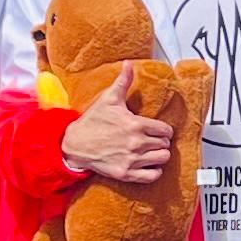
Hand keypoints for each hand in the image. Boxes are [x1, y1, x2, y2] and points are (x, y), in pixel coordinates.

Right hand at [60, 69, 172, 184]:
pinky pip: (152, 176)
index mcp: (136, 124)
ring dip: (159, 155)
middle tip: (153, 140)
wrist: (75, 144)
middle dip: (161, 142)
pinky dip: (154, 171)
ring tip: (152, 151)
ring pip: (162, 159)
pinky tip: (148, 164)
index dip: (164, 130)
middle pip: (165, 145)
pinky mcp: (126, 173)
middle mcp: (136, 143)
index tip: (158, 130)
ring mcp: (131, 159)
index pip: (166, 130)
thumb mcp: (109, 99)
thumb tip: (129, 64)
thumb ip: (123, 82)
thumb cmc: (93, 121)